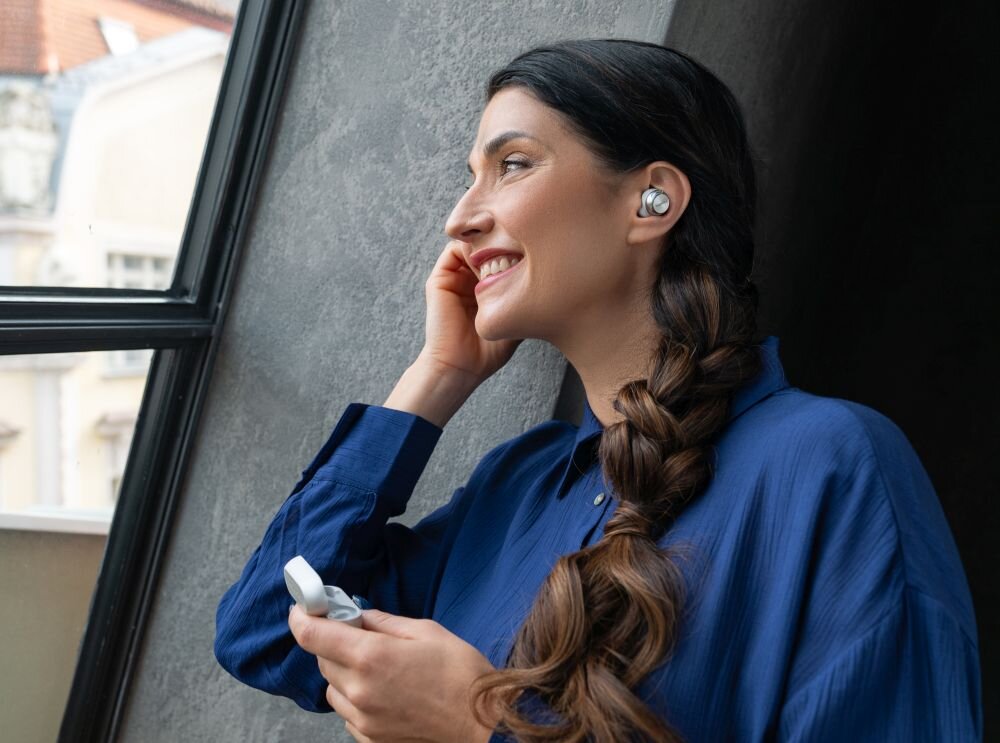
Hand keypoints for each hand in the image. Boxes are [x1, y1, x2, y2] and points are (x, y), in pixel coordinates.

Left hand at [288, 605, 498, 742]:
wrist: (484, 723)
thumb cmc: (461, 673)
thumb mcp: (425, 631)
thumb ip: (383, 622)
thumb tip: (355, 614)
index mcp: (370, 656)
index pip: (312, 635)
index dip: (302, 616)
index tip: (305, 607)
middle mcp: (359, 690)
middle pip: (321, 659)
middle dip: (333, 642)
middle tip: (358, 632)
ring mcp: (362, 719)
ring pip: (331, 687)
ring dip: (343, 671)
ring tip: (377, 665)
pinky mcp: (369, 738)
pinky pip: (347, 711)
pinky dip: (355, 697)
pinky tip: (384, 690)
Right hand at [419, 239, 521, 388]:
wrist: (460, 366)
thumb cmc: (488, 351)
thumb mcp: (515, 320)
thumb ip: (526, 299)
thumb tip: (550, 280)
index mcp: (484, 289)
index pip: (499, 257)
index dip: (514, 251)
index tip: (532, 254)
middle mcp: (467, 280)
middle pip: (486, 246)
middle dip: (502, 242)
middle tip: (521, 247)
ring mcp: (453, 278)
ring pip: (471, 244)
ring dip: (487, 242)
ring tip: (504, 253)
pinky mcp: (439, 280)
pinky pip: (454, 250)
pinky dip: (471, 248)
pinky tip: (488, 261)